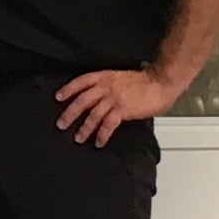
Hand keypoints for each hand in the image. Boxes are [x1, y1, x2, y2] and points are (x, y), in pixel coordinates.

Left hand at [56, 65, 184, 146]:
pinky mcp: (122, 110)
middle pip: (82, 100)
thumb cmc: (144, 81)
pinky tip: (99, 142)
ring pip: (92, 114)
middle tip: (61, 124)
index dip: (68, 89)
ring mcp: (113, 98)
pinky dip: (102, 134)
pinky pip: (108, 124)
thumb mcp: (120, 77)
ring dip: (84, 128)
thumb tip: (100, 97)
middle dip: (69, 113)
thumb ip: (109, 85)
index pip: (81, 81)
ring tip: (78, 138)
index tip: (58, 97)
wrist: (160, 82)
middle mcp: (106, 87)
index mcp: (105, 76)